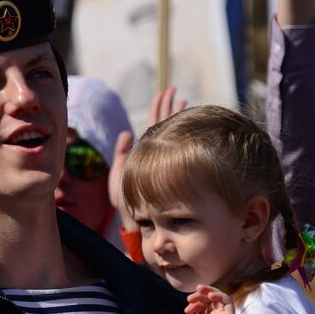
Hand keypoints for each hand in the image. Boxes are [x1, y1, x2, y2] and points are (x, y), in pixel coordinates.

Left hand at [111, 88, 187, 229]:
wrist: (144, 223)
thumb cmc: (130, 204)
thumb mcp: (119, 179)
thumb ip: (122, 156)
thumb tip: (126, 132)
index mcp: (144, 151)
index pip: (153, 123)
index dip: (159, 107)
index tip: (165, 92)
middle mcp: (157, 152)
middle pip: (164, 122)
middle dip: (169, 106)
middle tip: (175, 90)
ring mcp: (168, 159)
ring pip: (175, 131)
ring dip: (179, 115)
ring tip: (185, 100)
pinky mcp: (176, 167)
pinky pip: (183, 145)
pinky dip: (187, 132)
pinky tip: (194, 123)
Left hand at [181, 286, 241, 313]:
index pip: (202, 306)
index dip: (194, 304)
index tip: (186, 310)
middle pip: (209, 300)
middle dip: (199, 295)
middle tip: (190, 298)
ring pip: (218, 297)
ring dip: (209, 291)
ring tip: (199, 290)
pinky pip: (227, 301)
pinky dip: (219, 295)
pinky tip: (209, 295)